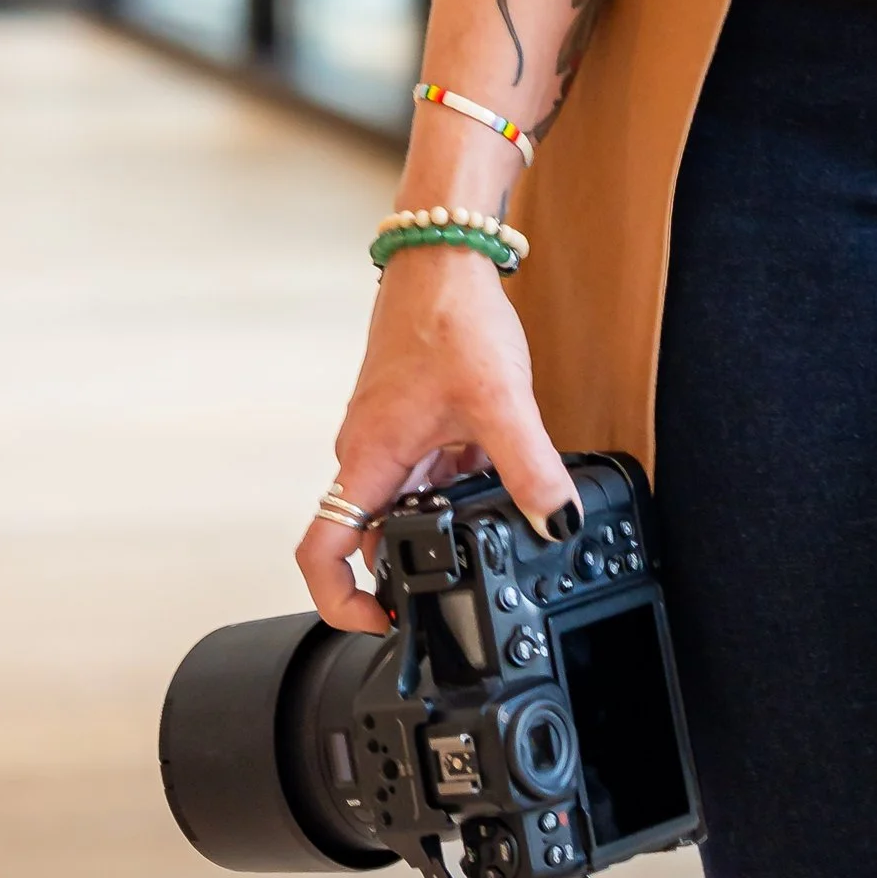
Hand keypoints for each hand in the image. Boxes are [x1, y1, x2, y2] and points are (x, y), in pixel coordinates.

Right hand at [298, 244, 574, 633]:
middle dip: (416, 562)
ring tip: (496, 518)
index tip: (382, 624)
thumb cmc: (449, 314)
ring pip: (412, 499)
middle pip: (372, 535)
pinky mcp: (415, 417)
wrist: (445, 254)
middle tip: (465, 582)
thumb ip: (530, 469)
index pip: (321, 551)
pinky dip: (464, 479)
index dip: (340, 602)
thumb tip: (555, 521)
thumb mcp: (500, 402)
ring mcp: (390, 435)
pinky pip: (433, 468)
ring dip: (449, 515)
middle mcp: (368, 452)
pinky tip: (504, 469)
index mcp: (367, 458)